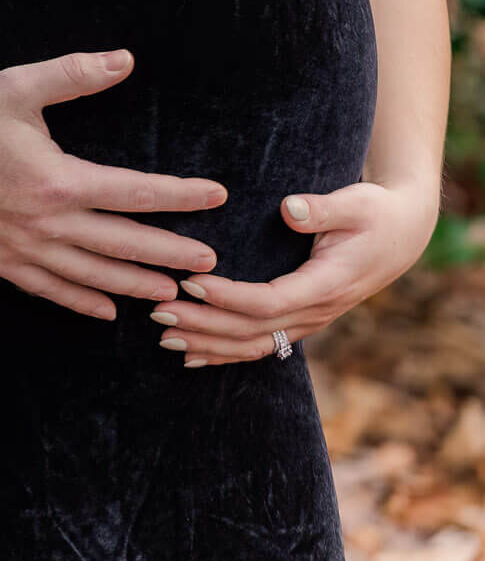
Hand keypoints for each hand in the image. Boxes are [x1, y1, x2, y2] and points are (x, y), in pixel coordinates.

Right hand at [0, 50, 228, 318]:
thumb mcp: (20, 86)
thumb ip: (75, 74)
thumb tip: (124, 59)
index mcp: (60, 179)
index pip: (136, 192)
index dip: (180, 195)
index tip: (214, 195)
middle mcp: (50, 223)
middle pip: (125, 244)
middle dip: (172, 253)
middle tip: (209, 264)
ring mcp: (27, 249)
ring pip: (94, 275)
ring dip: (136, 284)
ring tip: (170, 292)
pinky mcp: (3, 264)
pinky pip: (51, 291)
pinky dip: (83, 302)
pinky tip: (107, 311)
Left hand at [145, 178, 440, 366]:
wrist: (402, 235)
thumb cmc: (376, 213)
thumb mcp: (356, 203)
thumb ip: (322, 208)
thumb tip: (290, 208)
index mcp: (326, 285)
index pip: (268, 302)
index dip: (227, 297)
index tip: (190, 282)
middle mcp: (316, 312)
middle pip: (252, 331)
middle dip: (203, 324)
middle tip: (158, 310)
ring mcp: (310, 321)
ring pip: (253, 345)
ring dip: (207, 342)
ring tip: (163, 335)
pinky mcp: (302, 320)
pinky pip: (261, 346)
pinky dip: (224, 354)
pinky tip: (191, 357)